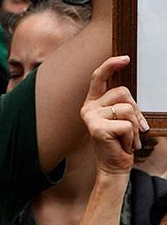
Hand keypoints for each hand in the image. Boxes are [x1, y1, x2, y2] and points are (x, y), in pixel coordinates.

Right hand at [80, 55, 149, 174]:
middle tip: (135, 128)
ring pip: (127, 109)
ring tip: (128, 138)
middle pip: (123, 92)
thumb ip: (124, 105)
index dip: (111, 65)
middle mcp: (88, 107)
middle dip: (136, 110)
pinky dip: (132, 137)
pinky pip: (127, 125)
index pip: (99, 77)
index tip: (125, 58)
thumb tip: (133, 99)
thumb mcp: (122, 119)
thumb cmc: (119, 142)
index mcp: (93, 102)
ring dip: (135, 127)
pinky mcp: (97, 128)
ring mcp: (91, 117)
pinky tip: (124, 144)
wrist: (114, 166)